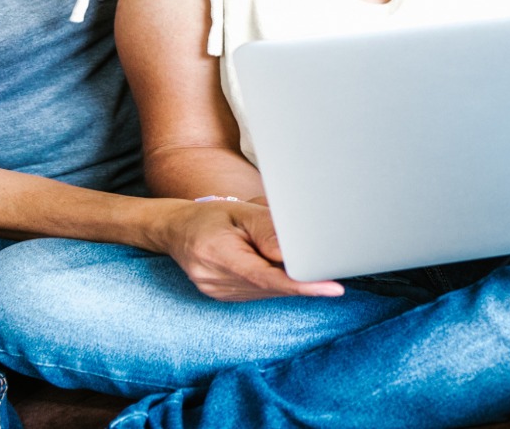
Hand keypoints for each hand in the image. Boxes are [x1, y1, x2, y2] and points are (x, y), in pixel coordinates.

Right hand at [158, 199, 343, 300]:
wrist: (177, 230)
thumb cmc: (212, 216)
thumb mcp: (241, 212)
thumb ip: (268, 231)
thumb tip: (293, 254)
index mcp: (218, 254)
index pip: (267, 277)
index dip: (302, 284)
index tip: (332, 288)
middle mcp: (215, 280)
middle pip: (272, 285)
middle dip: (301, 277)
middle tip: (328, 263)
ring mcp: (218, 292)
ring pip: (268, 291)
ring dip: (287, 278)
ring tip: (292, 256)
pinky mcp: (223, 296)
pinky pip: (259, 292)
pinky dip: (274, 281)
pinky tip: (274, 265)